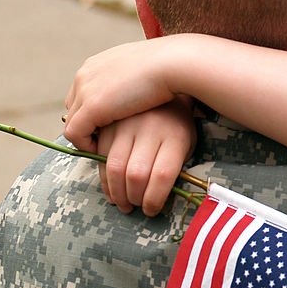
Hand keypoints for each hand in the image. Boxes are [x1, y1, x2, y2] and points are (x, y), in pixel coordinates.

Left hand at [64, 39, 179, 147]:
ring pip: (72, 122)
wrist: (172, 64)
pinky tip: (105, 151)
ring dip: (87, 138)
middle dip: (87, 124)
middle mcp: (86, 75)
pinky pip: (75, 134)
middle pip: (73, 107)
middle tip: (108, 139)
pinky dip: (86, 145)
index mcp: (97, 63)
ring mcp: (85, 90)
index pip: (82, 91)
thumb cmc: (169, 65)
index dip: (94, 110)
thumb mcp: (143, 69)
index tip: (110, 124)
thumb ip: (132, 78)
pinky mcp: (91, 107)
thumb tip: (140, 88)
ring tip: (106, 149)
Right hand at [95, 98, 196, 216]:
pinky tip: (110, 184)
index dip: (154, 199)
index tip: (151, 210)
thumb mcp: (186, 141)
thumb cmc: (178, 119)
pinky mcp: (109, 122)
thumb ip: (173, 165)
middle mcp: (150, 129)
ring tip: (121, 201)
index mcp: (175, 136)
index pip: (163, 176)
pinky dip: (102, 174)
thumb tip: (153, 196)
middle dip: (132, 198)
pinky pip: (100, 153)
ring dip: (114, 192)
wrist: (164, 77)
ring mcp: (127, 124)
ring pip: (113, 167)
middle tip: (133, 207)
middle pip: (136, 174)